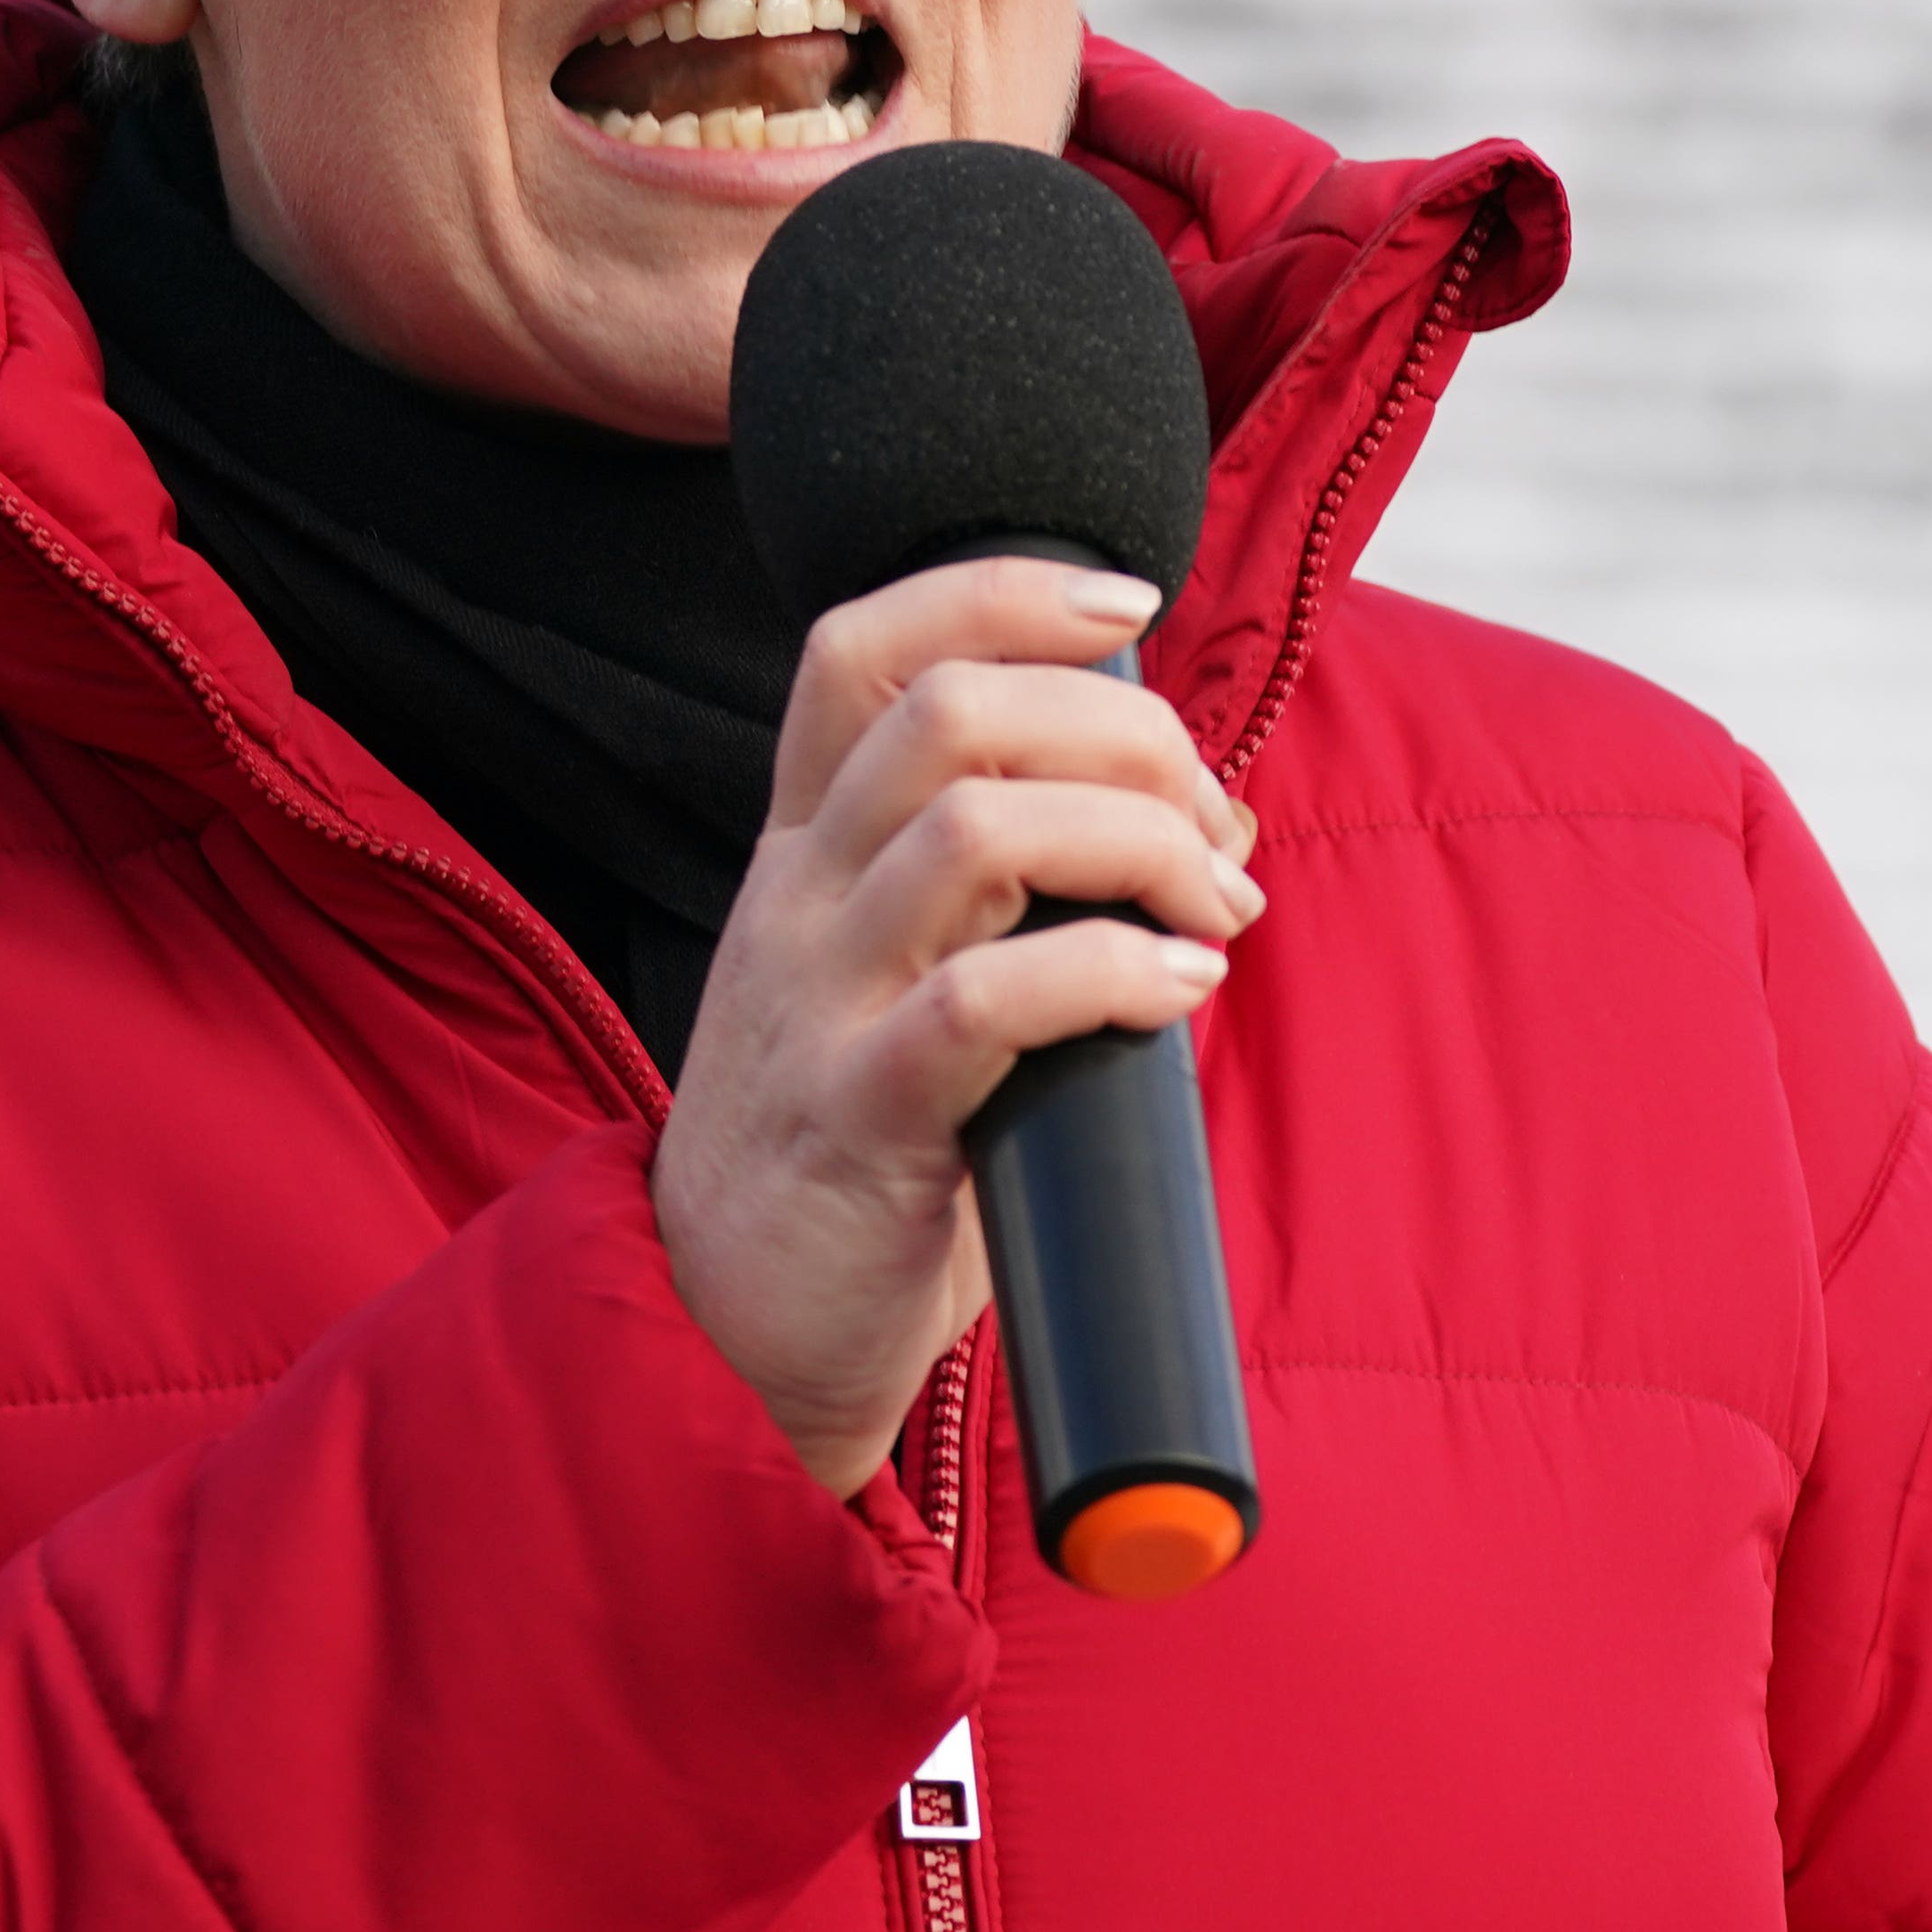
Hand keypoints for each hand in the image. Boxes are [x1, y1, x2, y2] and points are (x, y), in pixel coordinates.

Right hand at [651, 557, 1266, 1495]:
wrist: (716, 1341)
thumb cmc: (850, 1160)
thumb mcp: (911, 993)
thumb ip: (1028, 905)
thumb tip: (1214, 829)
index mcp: (802, 852)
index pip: (861, 650)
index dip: (997, 590)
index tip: (1126, 604)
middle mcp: (798, 899)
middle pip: (948, 712)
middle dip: (1119, 730)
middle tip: (1208, 818)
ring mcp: (820, 1001)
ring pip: (975, 828)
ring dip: (1138, 841)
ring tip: (1214, 908)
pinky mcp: (860, 1117)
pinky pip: (988, 999)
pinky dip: (1114, 971)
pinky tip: (1178, 993)